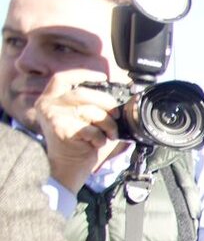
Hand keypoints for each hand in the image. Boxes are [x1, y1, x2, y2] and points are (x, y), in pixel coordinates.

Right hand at [33, 70, 119, 192]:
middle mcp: (48, 105)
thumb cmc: (78, 143)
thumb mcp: (82, 120)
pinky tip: (96, 143)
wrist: (67, 167)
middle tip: (116, 114)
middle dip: (106, 103)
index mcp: (51, 99)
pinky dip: (100, 138)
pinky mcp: (62, 130)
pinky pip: (90, 129)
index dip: (83, 73)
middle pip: (83, 93)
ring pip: (90, 111)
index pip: (63, 78)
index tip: (102, 77)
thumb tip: (118, 101)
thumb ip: (91, 106)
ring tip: (109, 133)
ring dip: (107, 124)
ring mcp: (53, 117)